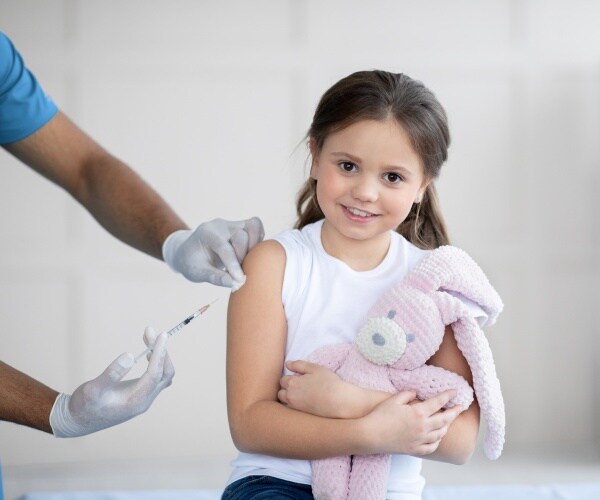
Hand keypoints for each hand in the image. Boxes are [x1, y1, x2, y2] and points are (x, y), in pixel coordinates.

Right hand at [49, 327, 174, 437]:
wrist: (79, 421)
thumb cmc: (84, 406)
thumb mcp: (93, 389)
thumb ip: (111, 374)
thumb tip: (130, 356)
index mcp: (136, 400)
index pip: (155, 374)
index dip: (160, 353)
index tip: (161, 335)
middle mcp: (145, 400)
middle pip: (165, 373)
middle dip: (161, 350)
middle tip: (150, 331)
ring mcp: (145, 398)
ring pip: (163, 374)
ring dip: (160, 355)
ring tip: (149, 337)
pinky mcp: (141, 394)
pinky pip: (157, 376)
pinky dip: (156, 362)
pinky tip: (147, 352)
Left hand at [162, 217, 263, 286]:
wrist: (188, 251)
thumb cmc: (192, 263)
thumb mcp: (197, 273)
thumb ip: (216, 278)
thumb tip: (237, 284)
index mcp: (206, 233)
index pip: (224, 247)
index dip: (233, 265)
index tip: (240, 280)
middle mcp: (220, 225)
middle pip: (241, 235)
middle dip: (243, 255)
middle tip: (237, 270)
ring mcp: (231, 223)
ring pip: (253, 226)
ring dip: (254, 245)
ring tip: (246, 260)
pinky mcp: (241, 225)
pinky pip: (256, 227)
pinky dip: (257, 239)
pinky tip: (249, 253)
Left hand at [279, 360, 355, 417]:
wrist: (339, 401)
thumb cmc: (329, 382)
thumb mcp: (315, 368)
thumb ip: (299, 365)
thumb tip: (287, 364)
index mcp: (292, 383)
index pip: (283, 380)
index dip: (290, 378)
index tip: (298, 379)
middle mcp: (290, 396)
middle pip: (281, 392)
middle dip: (286, 389)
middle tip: (298, 387)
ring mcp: (294, 407)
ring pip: (284, 402)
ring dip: (288, 398)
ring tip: (299, 396)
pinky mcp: (300, 415)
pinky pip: (290, 410)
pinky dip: (293, 407)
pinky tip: (303, 404)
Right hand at [361, 390, 462, 455]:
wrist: (371, 435)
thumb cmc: (380, 415)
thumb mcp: (394, 400)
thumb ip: (407, 394)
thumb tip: (415, 393)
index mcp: (418, 413)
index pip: (438, 402)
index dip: (448, 396)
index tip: (455, 392)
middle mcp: (423, 427)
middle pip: (444, 419)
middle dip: (454, 412)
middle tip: (461, 407)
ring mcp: (420, 440)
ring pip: (440, 434)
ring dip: (446, 426)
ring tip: (448, 421)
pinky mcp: (414, 450)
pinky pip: (431, 447)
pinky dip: (437, 441)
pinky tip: (437, 437)